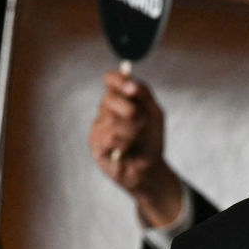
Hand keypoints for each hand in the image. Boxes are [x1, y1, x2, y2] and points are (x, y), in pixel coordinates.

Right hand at [88, 71, 181, 225]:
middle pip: (110, 98)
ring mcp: (98, 126)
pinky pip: (110, 137)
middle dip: (130, 111)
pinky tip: (126, 151)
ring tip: (136, 141)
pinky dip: (124, 144)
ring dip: (131, 131)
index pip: (111, 80)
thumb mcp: (154, 113)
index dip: (118, 80)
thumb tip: (131, 83)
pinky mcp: (95, 144)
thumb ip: (144, 94)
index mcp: (120, 99)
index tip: (132, 89)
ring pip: (112, 120)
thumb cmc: (150, 139)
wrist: (150, 169)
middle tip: (143, 124)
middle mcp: (105, 110)